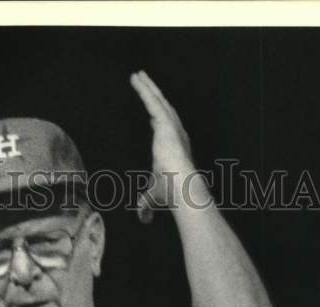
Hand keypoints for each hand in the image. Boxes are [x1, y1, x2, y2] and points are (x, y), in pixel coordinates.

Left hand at [129, 70, 201, 218]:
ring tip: (138, 75)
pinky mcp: (165, 124)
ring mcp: (172, 128)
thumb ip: (146, 205)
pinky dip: (144, 89)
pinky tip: (136, 78)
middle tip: (145, 82)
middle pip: (163, 110)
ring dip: (148, 88)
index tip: (153, 117)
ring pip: (158, 102)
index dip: (159, 123)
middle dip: (154, 96)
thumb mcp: (154, 197)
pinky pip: (152, 101)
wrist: (183, 190)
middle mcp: (177, 136)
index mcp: (175, 151)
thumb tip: (142, 219)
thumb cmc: (172, 195)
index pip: (165, 133)